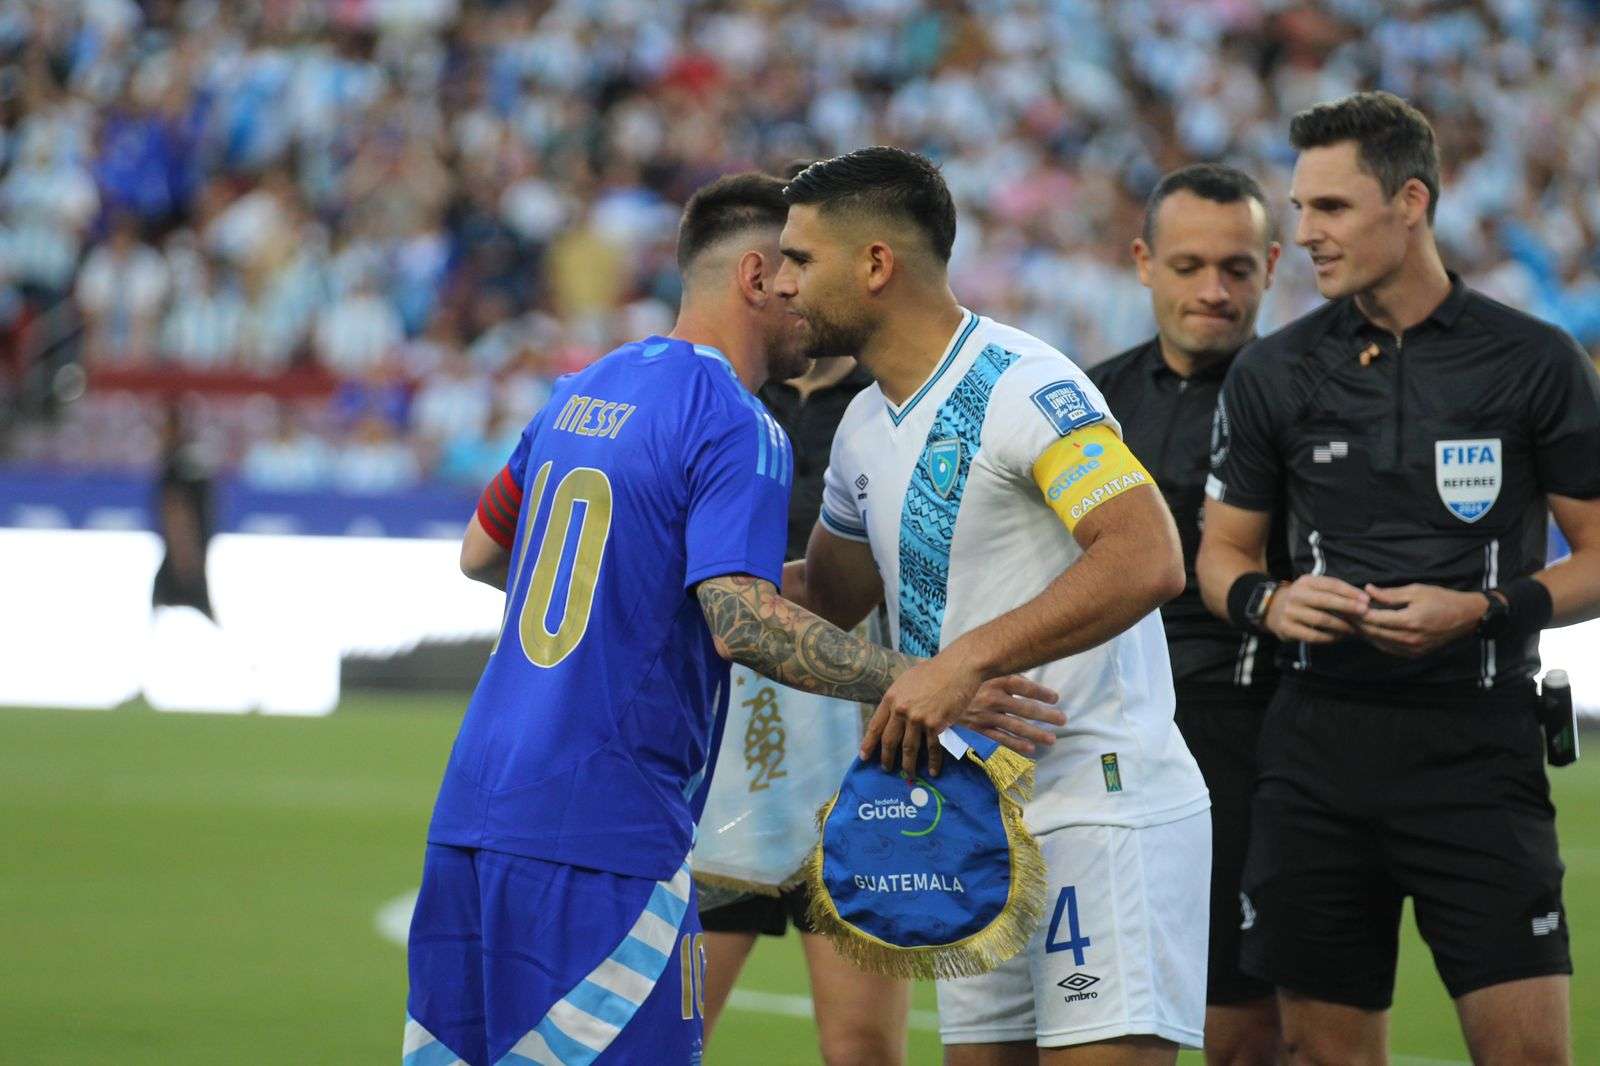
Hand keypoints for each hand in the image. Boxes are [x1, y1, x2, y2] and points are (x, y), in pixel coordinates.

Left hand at [861, 654, 981, 779]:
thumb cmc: (934, 670)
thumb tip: (894, 714)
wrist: (958, 668)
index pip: (875, 725)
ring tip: (908, 774)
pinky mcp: (935, 725)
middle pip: (889, 740)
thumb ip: (899, 698)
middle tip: (886, 769)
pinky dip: (933, 762)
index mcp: (891, 697)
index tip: (864, 756)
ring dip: (908, 764)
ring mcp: (917, 719)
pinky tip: (933, 771)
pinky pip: (932, 748)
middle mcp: (901, 710)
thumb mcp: (907, 680)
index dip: (869, 743)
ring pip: (909, 748)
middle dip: (886, 758)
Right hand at [958, 675, 1064, 758]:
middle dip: (1045, 715)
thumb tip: (1025, 677)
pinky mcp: (976, 730)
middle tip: (1062, 720)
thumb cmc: (960, 681)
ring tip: (1051, 739)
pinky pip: (999, 739)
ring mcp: (984, 716)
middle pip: (1024, 708)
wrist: (932, 697)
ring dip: (1035, 734)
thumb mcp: (979, 672)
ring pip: (1015, 726)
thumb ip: (1001, 674)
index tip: (1055, 698)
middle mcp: (991, 698)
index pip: (1022, 685)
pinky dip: (1015, 745)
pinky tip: (1030, 749)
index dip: (1040, 692)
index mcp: (993, 680)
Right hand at [1263, 575, 1368, 642]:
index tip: (1367, 600)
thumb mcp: (1314, 588)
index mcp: (1306, 582)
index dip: (1350, 592)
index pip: (1331, 584)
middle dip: (1348, 607)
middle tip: (1365, 613)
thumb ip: (1335, 592)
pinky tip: (1339, 637)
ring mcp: (1290, 612)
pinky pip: (1312, 636)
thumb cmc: (1303, 598)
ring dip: (1341, 626)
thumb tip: (1364, 600)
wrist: (1271, 608)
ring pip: (1321, 620)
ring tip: (1353, 629)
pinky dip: (1329, 638)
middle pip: (1326, 601)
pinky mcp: (1287, 628)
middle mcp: (1296, 595)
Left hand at [1354, 583, 1485, 657]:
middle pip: (1374, 633)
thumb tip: (1367, 590)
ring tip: (1351, 622)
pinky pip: (1389, 648)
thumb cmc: (1442, 599)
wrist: (1467, 617)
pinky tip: (1369, 631)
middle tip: (1342, 614)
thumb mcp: (1416, 591)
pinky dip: (1377, 640)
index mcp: (1410, 621)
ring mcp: (1413, 649)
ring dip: (1365, 633)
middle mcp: (1410, 638)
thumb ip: (1390, 594)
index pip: (1375, 619)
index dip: (1358, 613)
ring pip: (1379, 642)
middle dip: (1357, 624)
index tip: (1345, 606)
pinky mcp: (1415, 654)